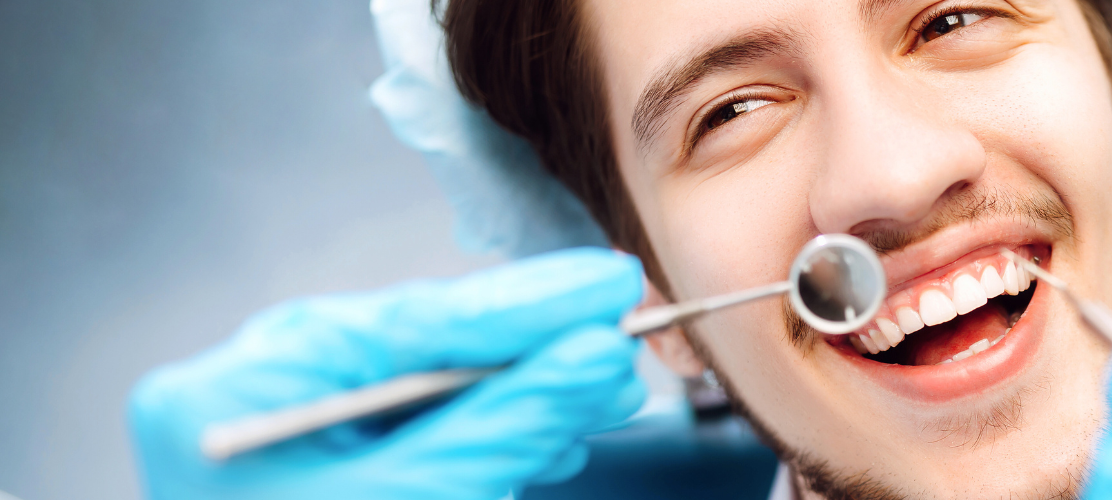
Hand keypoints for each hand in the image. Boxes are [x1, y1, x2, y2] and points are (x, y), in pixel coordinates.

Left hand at [128, 248, 648, 499]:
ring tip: (605, 393)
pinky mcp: (312, 461)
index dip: (524, 301)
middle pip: (417, 342)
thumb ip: (507, 426)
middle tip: (624, 335)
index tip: (608, 286)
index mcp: (237, 393)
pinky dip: (483, 428)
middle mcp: (249, 393)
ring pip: (423, 384)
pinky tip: (549, 433)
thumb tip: (594, 356)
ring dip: (520, 392)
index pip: (408, 319)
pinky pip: (409, 423)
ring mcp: (278, 428)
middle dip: (530, 347)